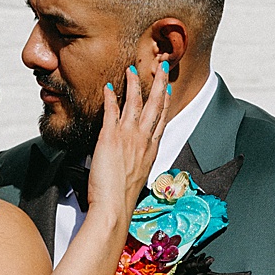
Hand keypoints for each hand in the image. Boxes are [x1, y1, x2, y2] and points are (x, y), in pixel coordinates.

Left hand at [87, 62, 171, 227]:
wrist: (114, 208)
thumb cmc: (122, 198)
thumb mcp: (137, 176)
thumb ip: (136, 161)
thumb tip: (130, 157)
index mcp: (151, 150)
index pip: (162, 119)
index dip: (165, 101)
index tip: (166, 89)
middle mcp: (143, 140)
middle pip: (155, 105)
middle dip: (159, 83)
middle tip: (162, 66)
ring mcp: (128, 137)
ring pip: (135, 103)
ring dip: (134, 84)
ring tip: (132, 69)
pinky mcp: (110, 138)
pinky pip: (111, 111)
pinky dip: (109, 97)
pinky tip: (108, 87)